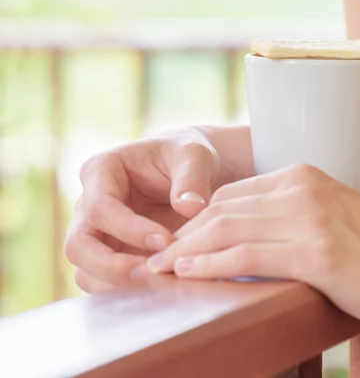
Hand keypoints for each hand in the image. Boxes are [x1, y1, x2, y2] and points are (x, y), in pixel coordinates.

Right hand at [64, 128, 219, 292]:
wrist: (190, 171)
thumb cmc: (187, 156)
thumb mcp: (194, 155)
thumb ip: (192, 178)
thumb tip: (190, 207)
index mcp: (101, 170)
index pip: (100, 207)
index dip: (129, 229)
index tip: (166, 241)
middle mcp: (89, 204)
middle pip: (78, 245)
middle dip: (110, 266)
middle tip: (151, 273)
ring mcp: (96, 233)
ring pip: (86, 271)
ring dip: (119, 284)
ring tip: (161, 285)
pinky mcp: (110, 255)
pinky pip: (106, 282)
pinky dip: (130, 291)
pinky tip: (163, 289)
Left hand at [145, 164, 359, 328]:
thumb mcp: (331, 216)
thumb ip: (291, 216)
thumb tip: (249, 236)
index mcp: (303, 176)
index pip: (233, 194)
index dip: (198, 220)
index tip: (178, 242)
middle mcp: (301, 188)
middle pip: (223, 208)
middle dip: (183, 235)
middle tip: (156, 257)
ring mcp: (308, 217)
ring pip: (228, 228)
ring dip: (186, 250)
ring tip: (159, 268)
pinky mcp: (315, 251)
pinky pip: (247, 254)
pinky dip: (211, 263)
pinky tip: (189, 273)